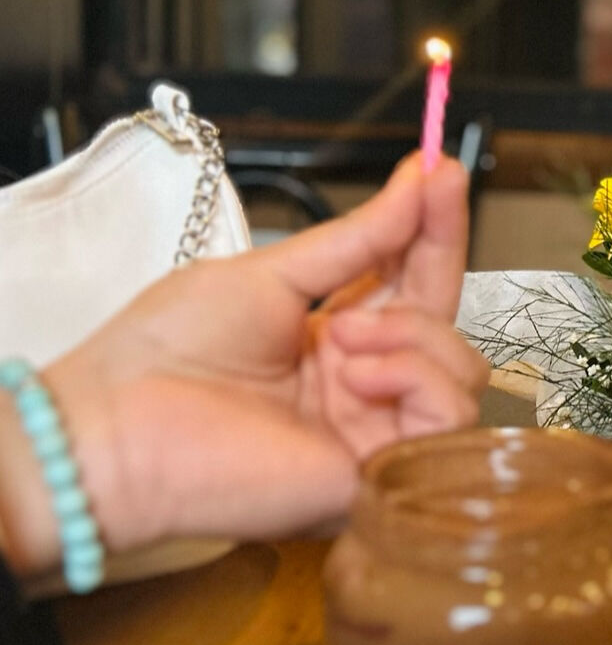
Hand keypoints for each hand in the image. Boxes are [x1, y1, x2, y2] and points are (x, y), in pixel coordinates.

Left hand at [6, 155, 486, 572]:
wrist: (118, 428)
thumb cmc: (169, 352)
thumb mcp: (272, 275)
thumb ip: (357, 241)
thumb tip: (418, 184)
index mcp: (333, 341)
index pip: (406, 280)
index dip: (431, 227)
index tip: (443, 171)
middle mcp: (363, 385)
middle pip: (443, 314)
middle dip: (442, 245)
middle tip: (438, 188)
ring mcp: (374, 430)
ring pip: (460, 367)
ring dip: (414, 331)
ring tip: (344, 337)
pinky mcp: (379, 473)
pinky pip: (449, 413)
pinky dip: (415, 377)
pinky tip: (357, 375)